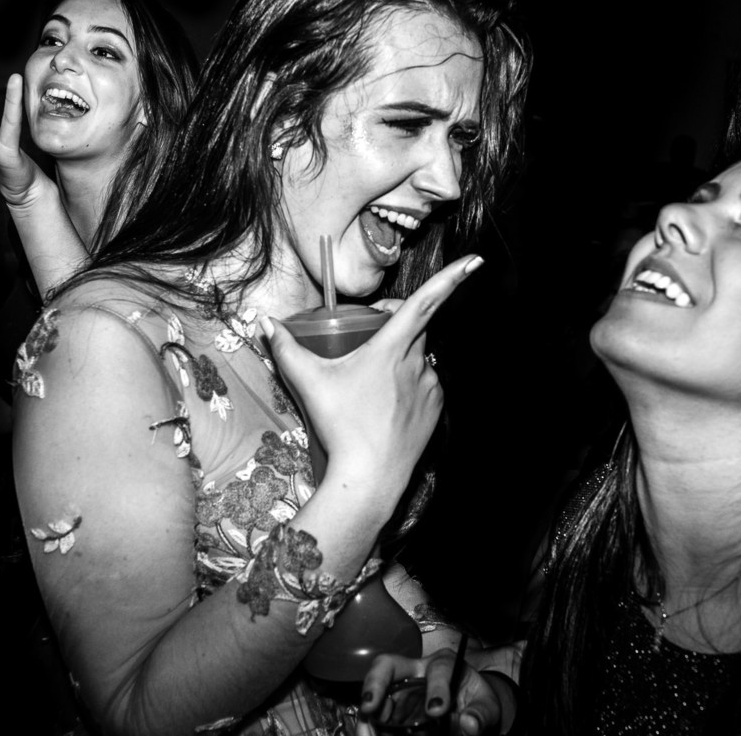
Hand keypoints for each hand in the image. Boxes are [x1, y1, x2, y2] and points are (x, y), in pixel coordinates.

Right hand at [262, 255, 482, 503]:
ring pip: (417, 356)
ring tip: (369, 380)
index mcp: (392, 348)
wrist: (369, 479)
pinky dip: (408, 383)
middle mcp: (417, 363)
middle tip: (366, 334)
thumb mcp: (309, 383)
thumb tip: (265, 323)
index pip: (426, 302)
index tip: (475, 260)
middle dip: (396, 321)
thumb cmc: (341, 427)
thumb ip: (285, 349)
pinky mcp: (436, 409)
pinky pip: (424, 383)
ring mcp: (430, 387)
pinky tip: (386, 401)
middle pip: (415, 326)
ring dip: (399, 357)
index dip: (451, 277)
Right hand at [358, 648, 506, 735]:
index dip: (437, 689)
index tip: (437, 711)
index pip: (439, 669)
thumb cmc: (476, 701)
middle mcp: (415, 671)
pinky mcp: (391, 710)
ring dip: (367, 712)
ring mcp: (399, 690)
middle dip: (375, 681)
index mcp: (444, 665)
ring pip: (375, 691)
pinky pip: (375, 716)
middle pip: (389, 665)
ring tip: (366, 732)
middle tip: (369, 706)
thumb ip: (481, 714)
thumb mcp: (487, 706)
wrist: (468, 709)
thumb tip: (470, 724)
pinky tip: (369, 734)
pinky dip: (369, 727)